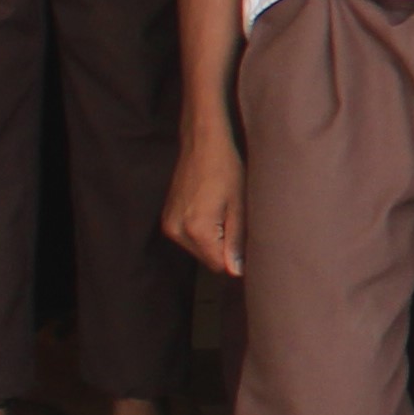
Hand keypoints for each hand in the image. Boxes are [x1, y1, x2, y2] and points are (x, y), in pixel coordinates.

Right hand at [163, 114, 246, 278]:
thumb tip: (236, 271)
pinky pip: (189, 238)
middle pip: (208, 259)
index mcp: (196, 229)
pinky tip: (211, 209)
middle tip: (235, 218)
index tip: (247, 240)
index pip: (219, 265)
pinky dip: (202, 231)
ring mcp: (168, 225)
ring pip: (198, 249)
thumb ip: (236, 241)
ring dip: (213, 239)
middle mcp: (176, 231)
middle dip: (224, 248)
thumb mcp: (239, 205)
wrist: (202, 143)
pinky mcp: (166, 218)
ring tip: (223, 211)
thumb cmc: (226, 169)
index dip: (236, 258)